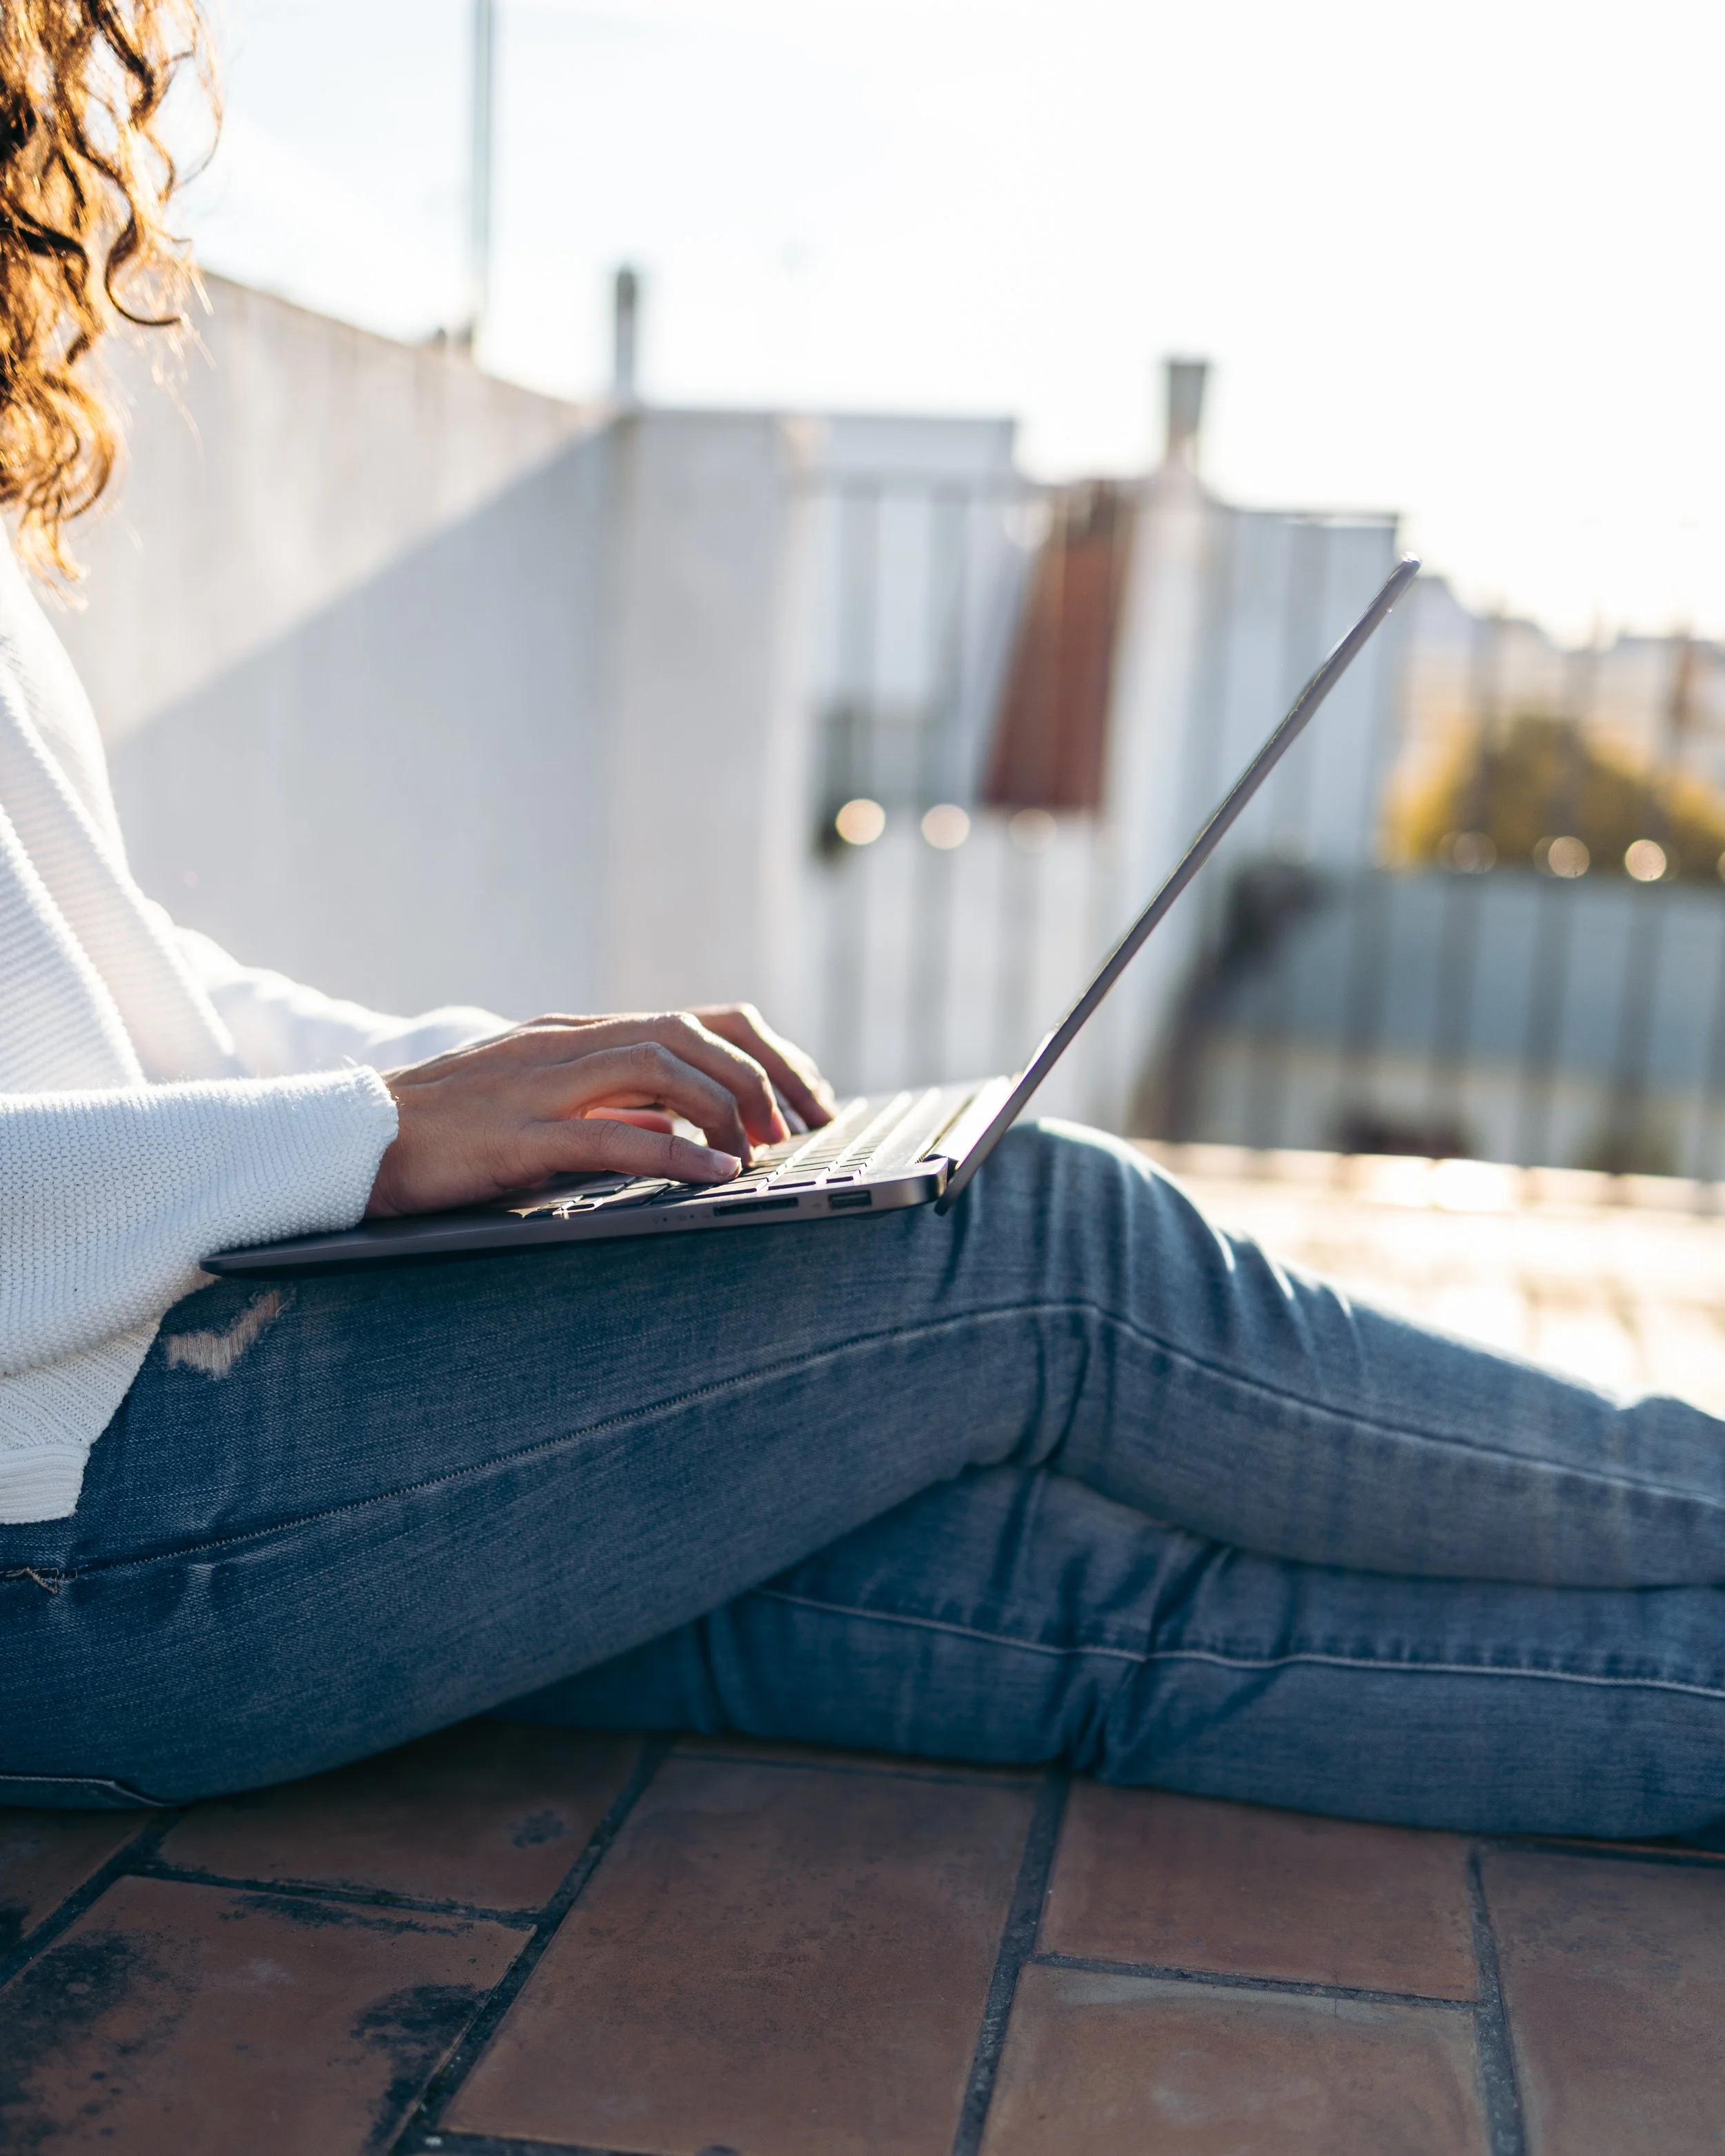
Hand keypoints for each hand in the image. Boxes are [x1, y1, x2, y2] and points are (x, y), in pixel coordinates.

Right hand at [366, 1007, 834, 1218]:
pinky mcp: (518, 1134)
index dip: (766, 1054)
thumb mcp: (545, 1106)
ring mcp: (542, 1085)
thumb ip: (612, 1108)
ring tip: (768, 1149)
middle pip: (695, 1032)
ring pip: (662, 1066)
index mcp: (582, 1036)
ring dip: (729, 1106)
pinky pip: (612, 1136)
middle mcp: (571, 1045)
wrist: (353, 1138)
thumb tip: (677, 1126)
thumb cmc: (449, 1131)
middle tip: (808, 1125)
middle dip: (765, 1075)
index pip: (698, 1021)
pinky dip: (675, 1153)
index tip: (808, 1097)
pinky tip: (717, 1175)